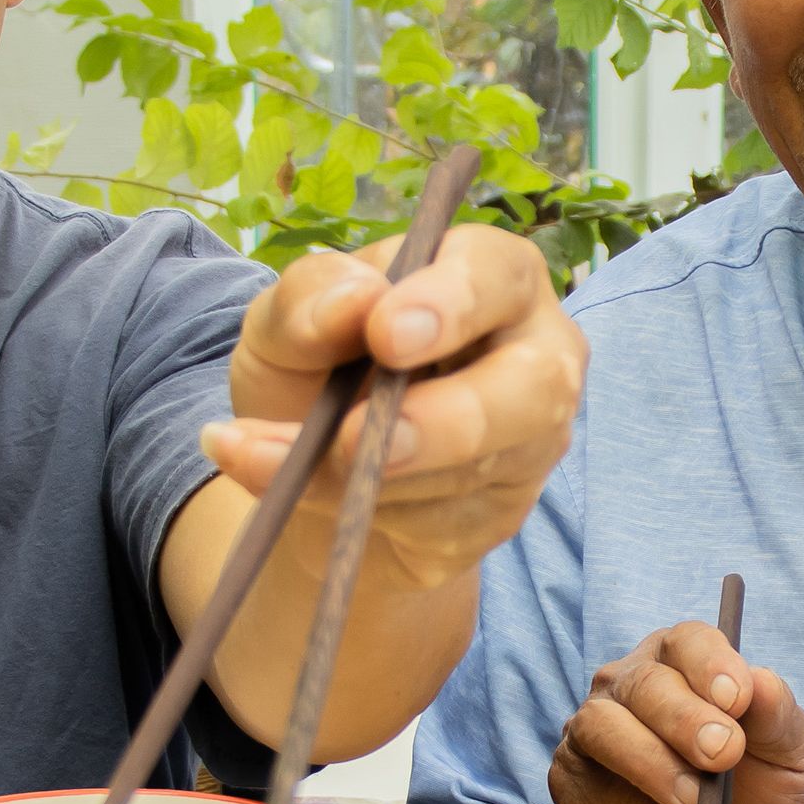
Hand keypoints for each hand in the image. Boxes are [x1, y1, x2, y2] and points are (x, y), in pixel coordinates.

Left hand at [203, 222, 585, 589]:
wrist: (311, 470)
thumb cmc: (316, 368)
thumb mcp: (283, 323)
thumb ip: (309, 299)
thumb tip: (354, 300)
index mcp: (491, 276)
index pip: (495, 276)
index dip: (449, 304)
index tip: (384, 335)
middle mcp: (535, 353)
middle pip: (535, 386)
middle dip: (446, 418)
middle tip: (353, 435)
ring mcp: (530, 442)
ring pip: (476, 469)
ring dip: (365, 476)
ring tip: (267, 461)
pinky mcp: (504, 513)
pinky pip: (446, 526)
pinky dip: (367, 516)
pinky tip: (315, 498)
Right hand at [548, 621, 803, 803]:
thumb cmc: (755, 783)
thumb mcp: (784, 750)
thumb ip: (777, 715)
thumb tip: (761, 683)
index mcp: (683, 661)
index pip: (688, 640)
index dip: (711, 664)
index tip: (737, 698)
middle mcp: (630, 684)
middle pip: (645, 683)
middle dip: (685, 719)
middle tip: (723, 754)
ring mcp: (593, 727)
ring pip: (602, 724)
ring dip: (651, 761)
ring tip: (695, 801)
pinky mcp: (571, 777)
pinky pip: (583, 781)